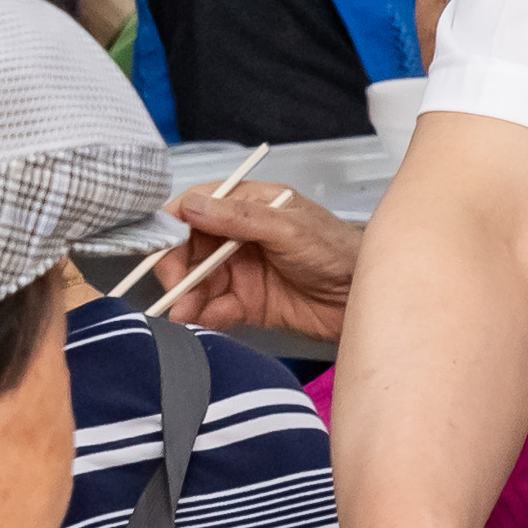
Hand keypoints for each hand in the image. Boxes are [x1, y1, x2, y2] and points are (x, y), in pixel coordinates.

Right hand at [152, 180, 360, 338]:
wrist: (366, 299)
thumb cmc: (339, 251)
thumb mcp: (289, 229)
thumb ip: (240, 219)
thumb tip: (192, 205)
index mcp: (249, 204)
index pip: (197, 207)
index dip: (174, 226)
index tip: (161, 247)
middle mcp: (239, 236)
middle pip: (190, 249)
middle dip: (177, 270)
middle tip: (175, 290)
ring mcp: (241, 270)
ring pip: (197, 282)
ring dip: (186, 298)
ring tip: (184, 314)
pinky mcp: (247, 303)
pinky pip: (214, 309)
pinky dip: (204, 316)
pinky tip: (202, 323)